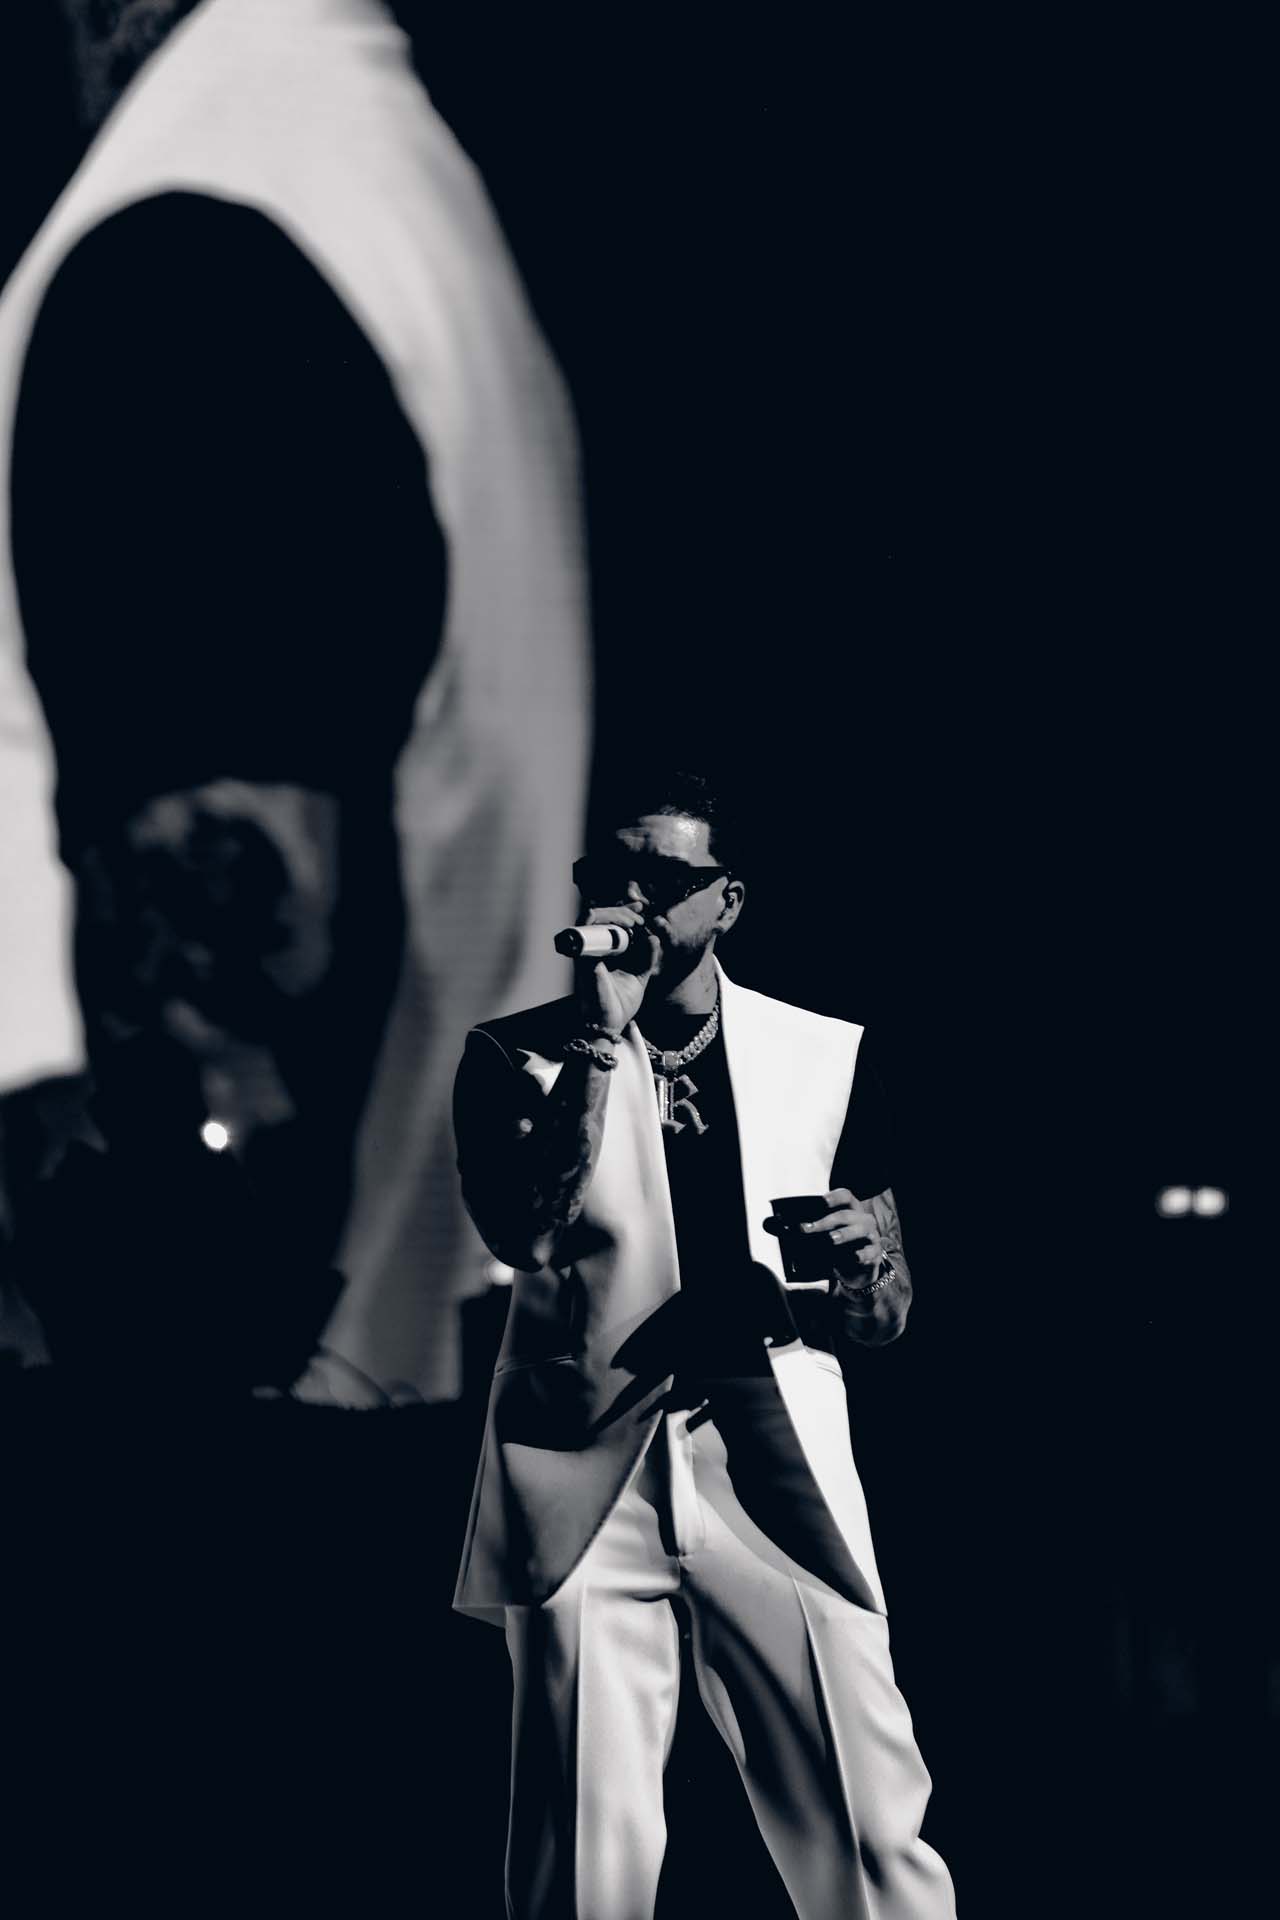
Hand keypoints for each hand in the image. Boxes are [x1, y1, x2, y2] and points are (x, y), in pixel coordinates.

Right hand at [573, 905, 658, 1035]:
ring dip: (614, 914)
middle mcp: (592, 950)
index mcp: (604, 952)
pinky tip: (624, 928)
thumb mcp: (640, 975)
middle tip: (639, 919)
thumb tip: (653, 936)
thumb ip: (647, 957)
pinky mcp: (582, 958)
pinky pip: (585, 932)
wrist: (610, 1024)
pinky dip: (602, 923)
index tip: (640, 908)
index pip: (608, 923)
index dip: (623, 911)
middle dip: (621, 911)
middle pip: (599, 916)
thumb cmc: (621, 1003)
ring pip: (591, 918)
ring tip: (634, 922)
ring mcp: (585, 953)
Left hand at [763, 1188, 882, 1285]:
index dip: (833, 1197)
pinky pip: (869, 1253)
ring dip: (844, 1234)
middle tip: (806, 1229)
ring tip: (830, 1239)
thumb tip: (767, 1224)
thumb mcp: (821, 1237)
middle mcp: (862, 1220)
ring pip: (861, 1230)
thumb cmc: (838, 1247)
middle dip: (825, 1221)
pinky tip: (852, 1258)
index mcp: (850, 1210)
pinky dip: (861, 1255)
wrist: (858, 1272)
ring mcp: (871, 1237)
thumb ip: (800, 1228)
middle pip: (846, 1215)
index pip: (846, 1196)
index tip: (820, 1202)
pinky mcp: (874, 1255)